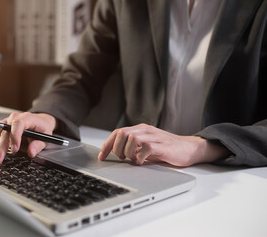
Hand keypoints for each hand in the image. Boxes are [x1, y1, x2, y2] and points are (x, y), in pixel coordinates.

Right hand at [0, 112, 55, 164]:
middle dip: (0, 147)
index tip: (14, 150)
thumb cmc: (41, 128)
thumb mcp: (45, 137)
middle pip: (4, 130)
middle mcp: (14, 118)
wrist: (39, 122)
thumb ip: (38, 145)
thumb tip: (31, 152)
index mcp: (27, 118)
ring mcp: (5, 121)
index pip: (18, 123)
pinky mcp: (0, 126)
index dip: (15, 136)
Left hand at [98, 124, 229, 166]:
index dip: (107, 145)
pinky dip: (139, 157)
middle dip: (116, 148)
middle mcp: (145, 130)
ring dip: (127, 152)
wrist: (189, 148)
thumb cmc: (167, 149)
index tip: (101, 156)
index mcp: (140, 129)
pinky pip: (145, 148)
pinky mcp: (161, 146)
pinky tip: (142, 162)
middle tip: (121, 159)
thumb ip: (134, 147)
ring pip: (131, 138)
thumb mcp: (147, 146)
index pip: (117, 133)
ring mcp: (153, 136)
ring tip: (132, 159)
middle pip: (121, 133)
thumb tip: (116, 155)